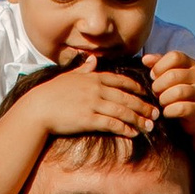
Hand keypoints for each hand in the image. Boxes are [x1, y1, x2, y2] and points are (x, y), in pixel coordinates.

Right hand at [38, 59, 154, 148]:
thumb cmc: (52, 93)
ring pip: (123, 111)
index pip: (121, 80)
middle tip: (156, 113)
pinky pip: (112, 123)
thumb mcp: (69, 76)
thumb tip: (92, 60)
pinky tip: (133, 133)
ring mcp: (93, 104)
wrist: (38, 108)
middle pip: (127, 97)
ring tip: (149, 126)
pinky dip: (124, 128)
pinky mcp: (89, 119)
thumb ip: (84, 69)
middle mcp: (96, 89)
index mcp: (94, 77)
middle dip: (143, 106)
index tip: (147, 94)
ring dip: (138, 119)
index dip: (136, 88)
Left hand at [145, 48, 194, 134]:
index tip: (153, 76)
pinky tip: (166, 113)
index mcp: (191, 64)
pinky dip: (169, 111)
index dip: (159, 66)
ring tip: (161, 102)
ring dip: (163, 99)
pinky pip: (181, 108)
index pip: (174, 57)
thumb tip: (145, 59)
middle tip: (155, 93)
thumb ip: (159, 65)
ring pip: (177, 92)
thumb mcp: (172, 76)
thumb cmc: (181, 93)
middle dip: (158, 86)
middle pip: (173, 75)